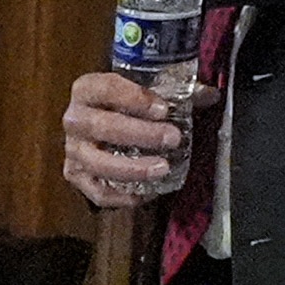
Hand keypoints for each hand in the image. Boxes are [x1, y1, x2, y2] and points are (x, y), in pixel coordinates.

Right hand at [60, 69, 191, 210]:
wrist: (100, 119)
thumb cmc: (127, 103)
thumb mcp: (148, 91)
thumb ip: (178, 92)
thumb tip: (211, 95)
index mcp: (87, 89)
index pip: (105, 88)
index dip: (133, 98)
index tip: (163, 109)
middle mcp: (74, 119)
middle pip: (101, 126)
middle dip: (140, 134)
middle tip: (172, 138)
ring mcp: (73, 150)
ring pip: (96, 162)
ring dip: (131, 167)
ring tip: (163, 168)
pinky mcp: (76, 176)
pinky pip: (97, 191)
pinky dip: (122, 196)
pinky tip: (147, 193)